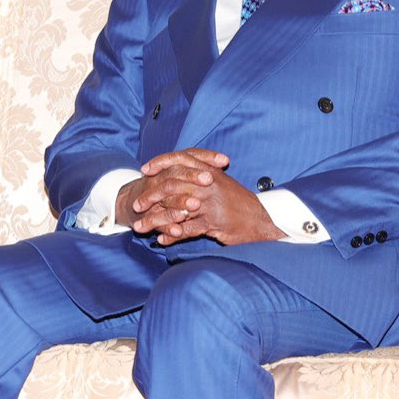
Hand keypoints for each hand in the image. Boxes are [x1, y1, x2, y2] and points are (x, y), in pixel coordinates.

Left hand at [115, 149, 282, 245]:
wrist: (261, 220)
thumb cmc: (237, 202)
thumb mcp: (221, 182)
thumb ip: (200, 175)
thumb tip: (176, 172)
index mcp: (209, 171)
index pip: (181, 158)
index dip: (161, 162)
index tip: (145, 170)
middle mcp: (208, 184)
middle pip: (171, 185)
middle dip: (150, 196)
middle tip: (137, 205)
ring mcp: (209, 203)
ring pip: (175, 210)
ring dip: (155, 220)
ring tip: (141, 228)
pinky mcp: (212, 222)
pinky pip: (186, 229)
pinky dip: (172, 235)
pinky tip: (162, 240)